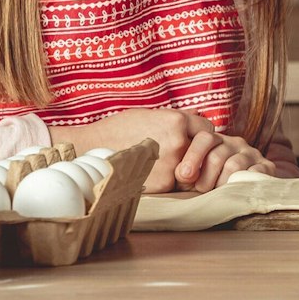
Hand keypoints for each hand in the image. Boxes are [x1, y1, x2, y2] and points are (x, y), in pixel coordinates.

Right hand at [67, 107, 217, 192]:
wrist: (91, 151)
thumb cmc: (119, 131)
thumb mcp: (150, 115)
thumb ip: (177, 120)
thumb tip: (199, 118)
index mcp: (176, 121)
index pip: (207, 129)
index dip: (199, 135)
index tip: (191, 139)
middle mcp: (179, 141)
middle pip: (203, 150)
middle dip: (195, 153)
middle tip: (182, 155)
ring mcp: (172, 164)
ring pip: (193, 169)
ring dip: (183, 169)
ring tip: (161, 165)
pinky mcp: (164, 184)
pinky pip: (177, 184)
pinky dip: (169, 181)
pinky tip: (151, 175)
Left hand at [174, 131, 276, 192]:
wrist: (239, 194)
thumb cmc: (208, 186)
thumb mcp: (193, 177)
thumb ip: (185, 172)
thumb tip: (183, 173)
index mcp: (215, 140)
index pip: (204, 138)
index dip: (193, 157)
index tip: (184, 176)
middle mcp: (235, 143)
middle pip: (217, 156)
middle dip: (205, 178)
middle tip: (201, 190)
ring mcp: (251, 154)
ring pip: (233, 166)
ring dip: (221, 185)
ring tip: (217, 194)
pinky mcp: (267, 166)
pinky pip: (255, 173)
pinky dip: (243, 184)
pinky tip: (235, 191)